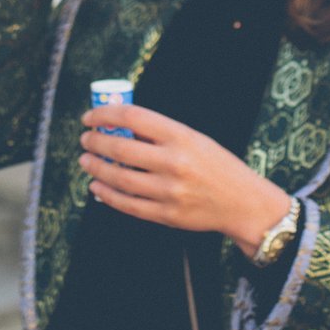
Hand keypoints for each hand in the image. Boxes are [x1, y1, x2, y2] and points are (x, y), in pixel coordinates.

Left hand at [79, 103, 297, 251]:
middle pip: (119, 148)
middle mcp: (174, 162)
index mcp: (181, 136)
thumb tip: (118, 129)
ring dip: (95, 168)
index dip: (104, 114)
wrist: (243, 203)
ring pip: (118, 178)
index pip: (132, 117)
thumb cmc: (217, 166)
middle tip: (85, 139)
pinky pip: (127, 204)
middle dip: (94, 142)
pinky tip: (97, 186)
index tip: (90, 117)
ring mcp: (169, 191)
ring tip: (86, 161)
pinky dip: (107, 194)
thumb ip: (159, 135)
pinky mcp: (166, 214)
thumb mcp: (194, 140)